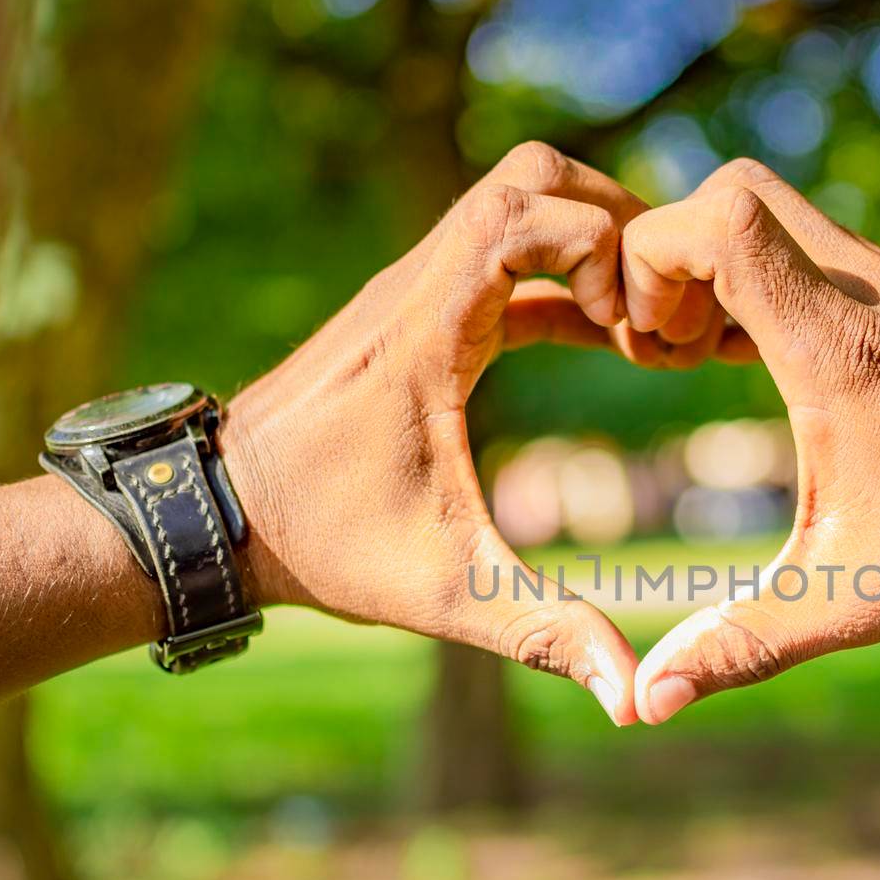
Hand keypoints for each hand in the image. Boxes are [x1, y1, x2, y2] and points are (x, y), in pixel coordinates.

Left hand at [219, 143, 730, 726]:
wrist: (221, 517)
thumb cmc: (326, 547)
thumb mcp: (446, 593)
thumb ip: (544, 635)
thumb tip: (632, 702)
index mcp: (425, 332)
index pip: (521, 213)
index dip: (599, 249)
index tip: (633, 333)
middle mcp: (415, 288)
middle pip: (529, 178)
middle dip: (611, 223)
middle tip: (657, 305)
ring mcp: (413, 292)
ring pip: (515, 203)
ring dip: (589, 244)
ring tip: (641, 325)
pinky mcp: (417, 313)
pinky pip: (504, 260)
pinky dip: (562, 280)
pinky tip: (605, 339)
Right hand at [619, 160, 879, 723]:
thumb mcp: (850, 599)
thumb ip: (741, 644)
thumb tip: (649, 705)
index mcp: (836, 344)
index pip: (717, 219)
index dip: (650, 262)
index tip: (653, 352)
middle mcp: (875, 288)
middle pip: (741, 190)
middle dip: (677, 256)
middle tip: (674, 349)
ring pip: (792, 217)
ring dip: (734, 273)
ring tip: (718, 365)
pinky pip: (837, 254)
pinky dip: (788, 287)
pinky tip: (794, 376)